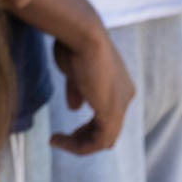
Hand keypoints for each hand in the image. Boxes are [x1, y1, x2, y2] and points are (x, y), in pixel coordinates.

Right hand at [50, 34, 134, 154]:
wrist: (84, 35)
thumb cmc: (76, 45)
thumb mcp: (75, 72)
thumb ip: (77, 91)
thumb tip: (74, 107)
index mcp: (120, 87)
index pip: (107, 118)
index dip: (87, 128)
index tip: (66, 131)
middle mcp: (125, 98)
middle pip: (107, 131)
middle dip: (83, 138)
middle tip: (60, 139)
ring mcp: (120, 106)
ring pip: (103, 139)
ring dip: (78, 145)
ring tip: (56, 141)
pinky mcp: (111, 112)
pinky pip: (98, 141)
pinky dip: (78, 146)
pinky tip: (59, 140)